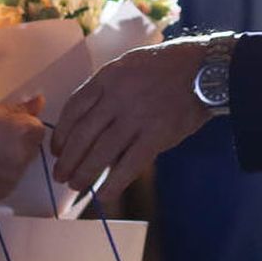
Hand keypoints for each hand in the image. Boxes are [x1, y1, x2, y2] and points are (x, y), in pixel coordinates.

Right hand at [0, 95, 45, 209]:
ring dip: (9, 158)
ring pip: (20, 164)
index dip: (22, 125)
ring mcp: (16, 175)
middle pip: (31, 146)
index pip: (37, 127)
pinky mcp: (5, 191)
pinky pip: (8, 179)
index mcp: (24, 132)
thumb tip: (37, 102)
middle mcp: (25, 155)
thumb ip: (16, 108)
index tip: (5, 124)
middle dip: (18, 141)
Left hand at [50, 37, 216, 197]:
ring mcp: (137, 117)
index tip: (57, 150)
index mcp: (107, 78)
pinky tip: (105, 194)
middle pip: (83, 134)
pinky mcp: (157, 135)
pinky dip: (114, 182)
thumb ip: (108, 88)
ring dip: (85, 173)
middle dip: (68, 159)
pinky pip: (130, 164)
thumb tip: (92, 124)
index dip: (62, 134)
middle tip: (61, 175)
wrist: (204, 70)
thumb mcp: (128, 65)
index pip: (74, 109)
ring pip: (102, 152)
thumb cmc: (166, 67)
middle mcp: (117, 98)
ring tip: (76, 185)